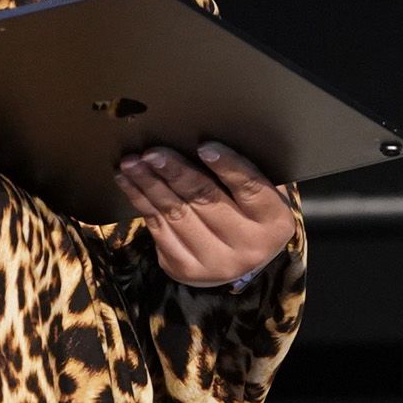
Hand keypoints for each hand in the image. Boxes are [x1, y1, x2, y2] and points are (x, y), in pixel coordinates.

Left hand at [116, 140, 296, 289]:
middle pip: (206, 200)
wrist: (240, 260)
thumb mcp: (263, 192)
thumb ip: (246, 169)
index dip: (227, 166)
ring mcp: (215, 262)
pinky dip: (141, 201)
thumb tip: (206, 133)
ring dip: (149, 184)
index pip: (250, 188)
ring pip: (176, 214)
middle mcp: (248, 247)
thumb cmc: (250, 212)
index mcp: (273, 221)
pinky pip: (158, 228)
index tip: (203, 146)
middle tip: (153, 152)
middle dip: (176, 173)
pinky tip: (129, 181)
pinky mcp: (185, 269)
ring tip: (132, 163)